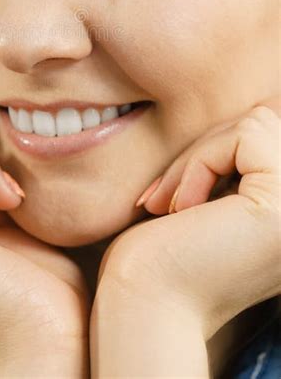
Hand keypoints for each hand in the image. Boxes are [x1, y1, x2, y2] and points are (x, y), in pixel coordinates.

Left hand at [95, 100, 280, 341]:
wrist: (145, 303)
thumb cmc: (165, 255)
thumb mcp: (213, 198)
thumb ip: (240, 165)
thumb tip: (260, 111)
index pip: (269, 142)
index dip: (217, 154)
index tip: (175, 198)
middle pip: (265, 127)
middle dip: (205, 152)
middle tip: (163, 198)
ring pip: (256, 125)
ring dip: (200, 158)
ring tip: (171, 204)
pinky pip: (245, 136)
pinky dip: (201, 162)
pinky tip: (181, 209)